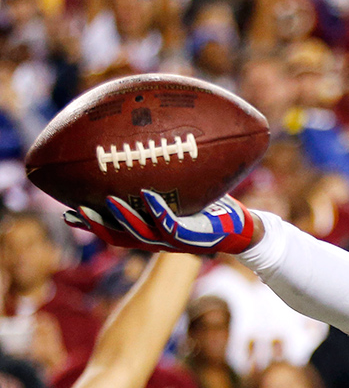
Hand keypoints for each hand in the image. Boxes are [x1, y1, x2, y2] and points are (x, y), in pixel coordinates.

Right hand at [68, 191, 257, 254]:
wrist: (242, 229)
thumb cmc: (209, 208)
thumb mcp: (182, 191)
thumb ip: (160, 179)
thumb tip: (141, 147)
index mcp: (151, 230)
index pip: (114, 230)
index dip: (91, 224)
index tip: (67, 212)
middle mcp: (159, 239)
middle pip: (119, 237)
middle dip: (97, 226)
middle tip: (74, 210)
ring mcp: (176, 240)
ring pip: (143, 233)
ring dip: (124, 218)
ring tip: (108, 200)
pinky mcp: (195, 237)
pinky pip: (172, 224)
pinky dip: (159, 209)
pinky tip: (149, 195)